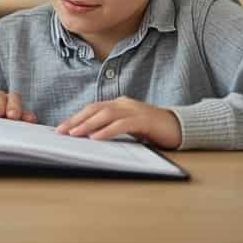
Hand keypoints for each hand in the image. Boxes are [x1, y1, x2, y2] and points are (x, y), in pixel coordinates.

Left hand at [55, 97, 181, 148]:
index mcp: (120, 104)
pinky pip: (122, 125)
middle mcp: (125, 104)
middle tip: (62, 131)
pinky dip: (108, 131)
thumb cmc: (154, 130)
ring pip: (106, 115)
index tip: (62, 128)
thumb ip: (113, 128)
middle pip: (95, 109)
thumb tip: (90, 138)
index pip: (93, 109)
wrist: (180, 127)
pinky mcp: (144, 120)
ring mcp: (135, 110)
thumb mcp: (129, 128)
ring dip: (88, 125)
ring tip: (75, 134)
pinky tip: (97, 138)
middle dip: (77, 120)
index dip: (77, 118)